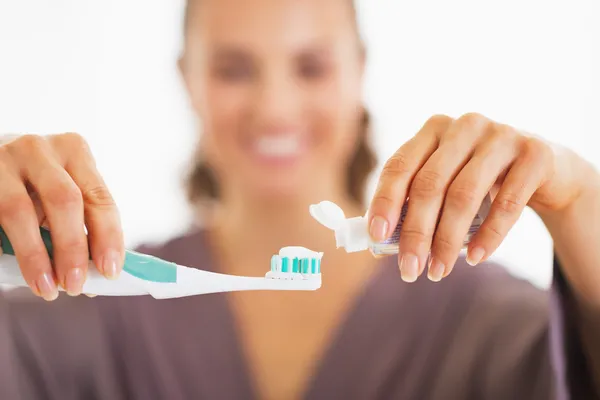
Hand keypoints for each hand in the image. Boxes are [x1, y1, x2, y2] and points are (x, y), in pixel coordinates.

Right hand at [0, 134, 123, 299]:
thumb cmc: (36, 185)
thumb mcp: (64, 194)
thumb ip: (82, 225)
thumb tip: (99, 277)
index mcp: (74, 150)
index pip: (99, 197)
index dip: (108, 236)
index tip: (110, 270)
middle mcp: (39, 149)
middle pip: (64, 200)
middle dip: (73, 248)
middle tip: (76, 285)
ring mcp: (3, 160)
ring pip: (19, 210)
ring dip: (35, 256)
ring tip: (46, 288)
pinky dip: (4, 251)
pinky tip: (11, 271)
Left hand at [368, 113, 587, 282]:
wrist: (546, 167)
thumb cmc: (482, 180)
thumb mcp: (449, 181)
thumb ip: (417, 202)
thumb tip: (382, 241)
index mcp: (434, 129)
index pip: (400, 165)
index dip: (385, 201)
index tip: (377, 235)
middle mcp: (464, 125)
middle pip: (429, 184)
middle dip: (416, 233)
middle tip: (409, 270)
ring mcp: (501, 136)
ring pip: (464, 195)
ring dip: (447, 240)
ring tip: (438, 271)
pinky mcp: (534, 154)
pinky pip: (507, 203)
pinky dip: (488, 236)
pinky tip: (475, 258)